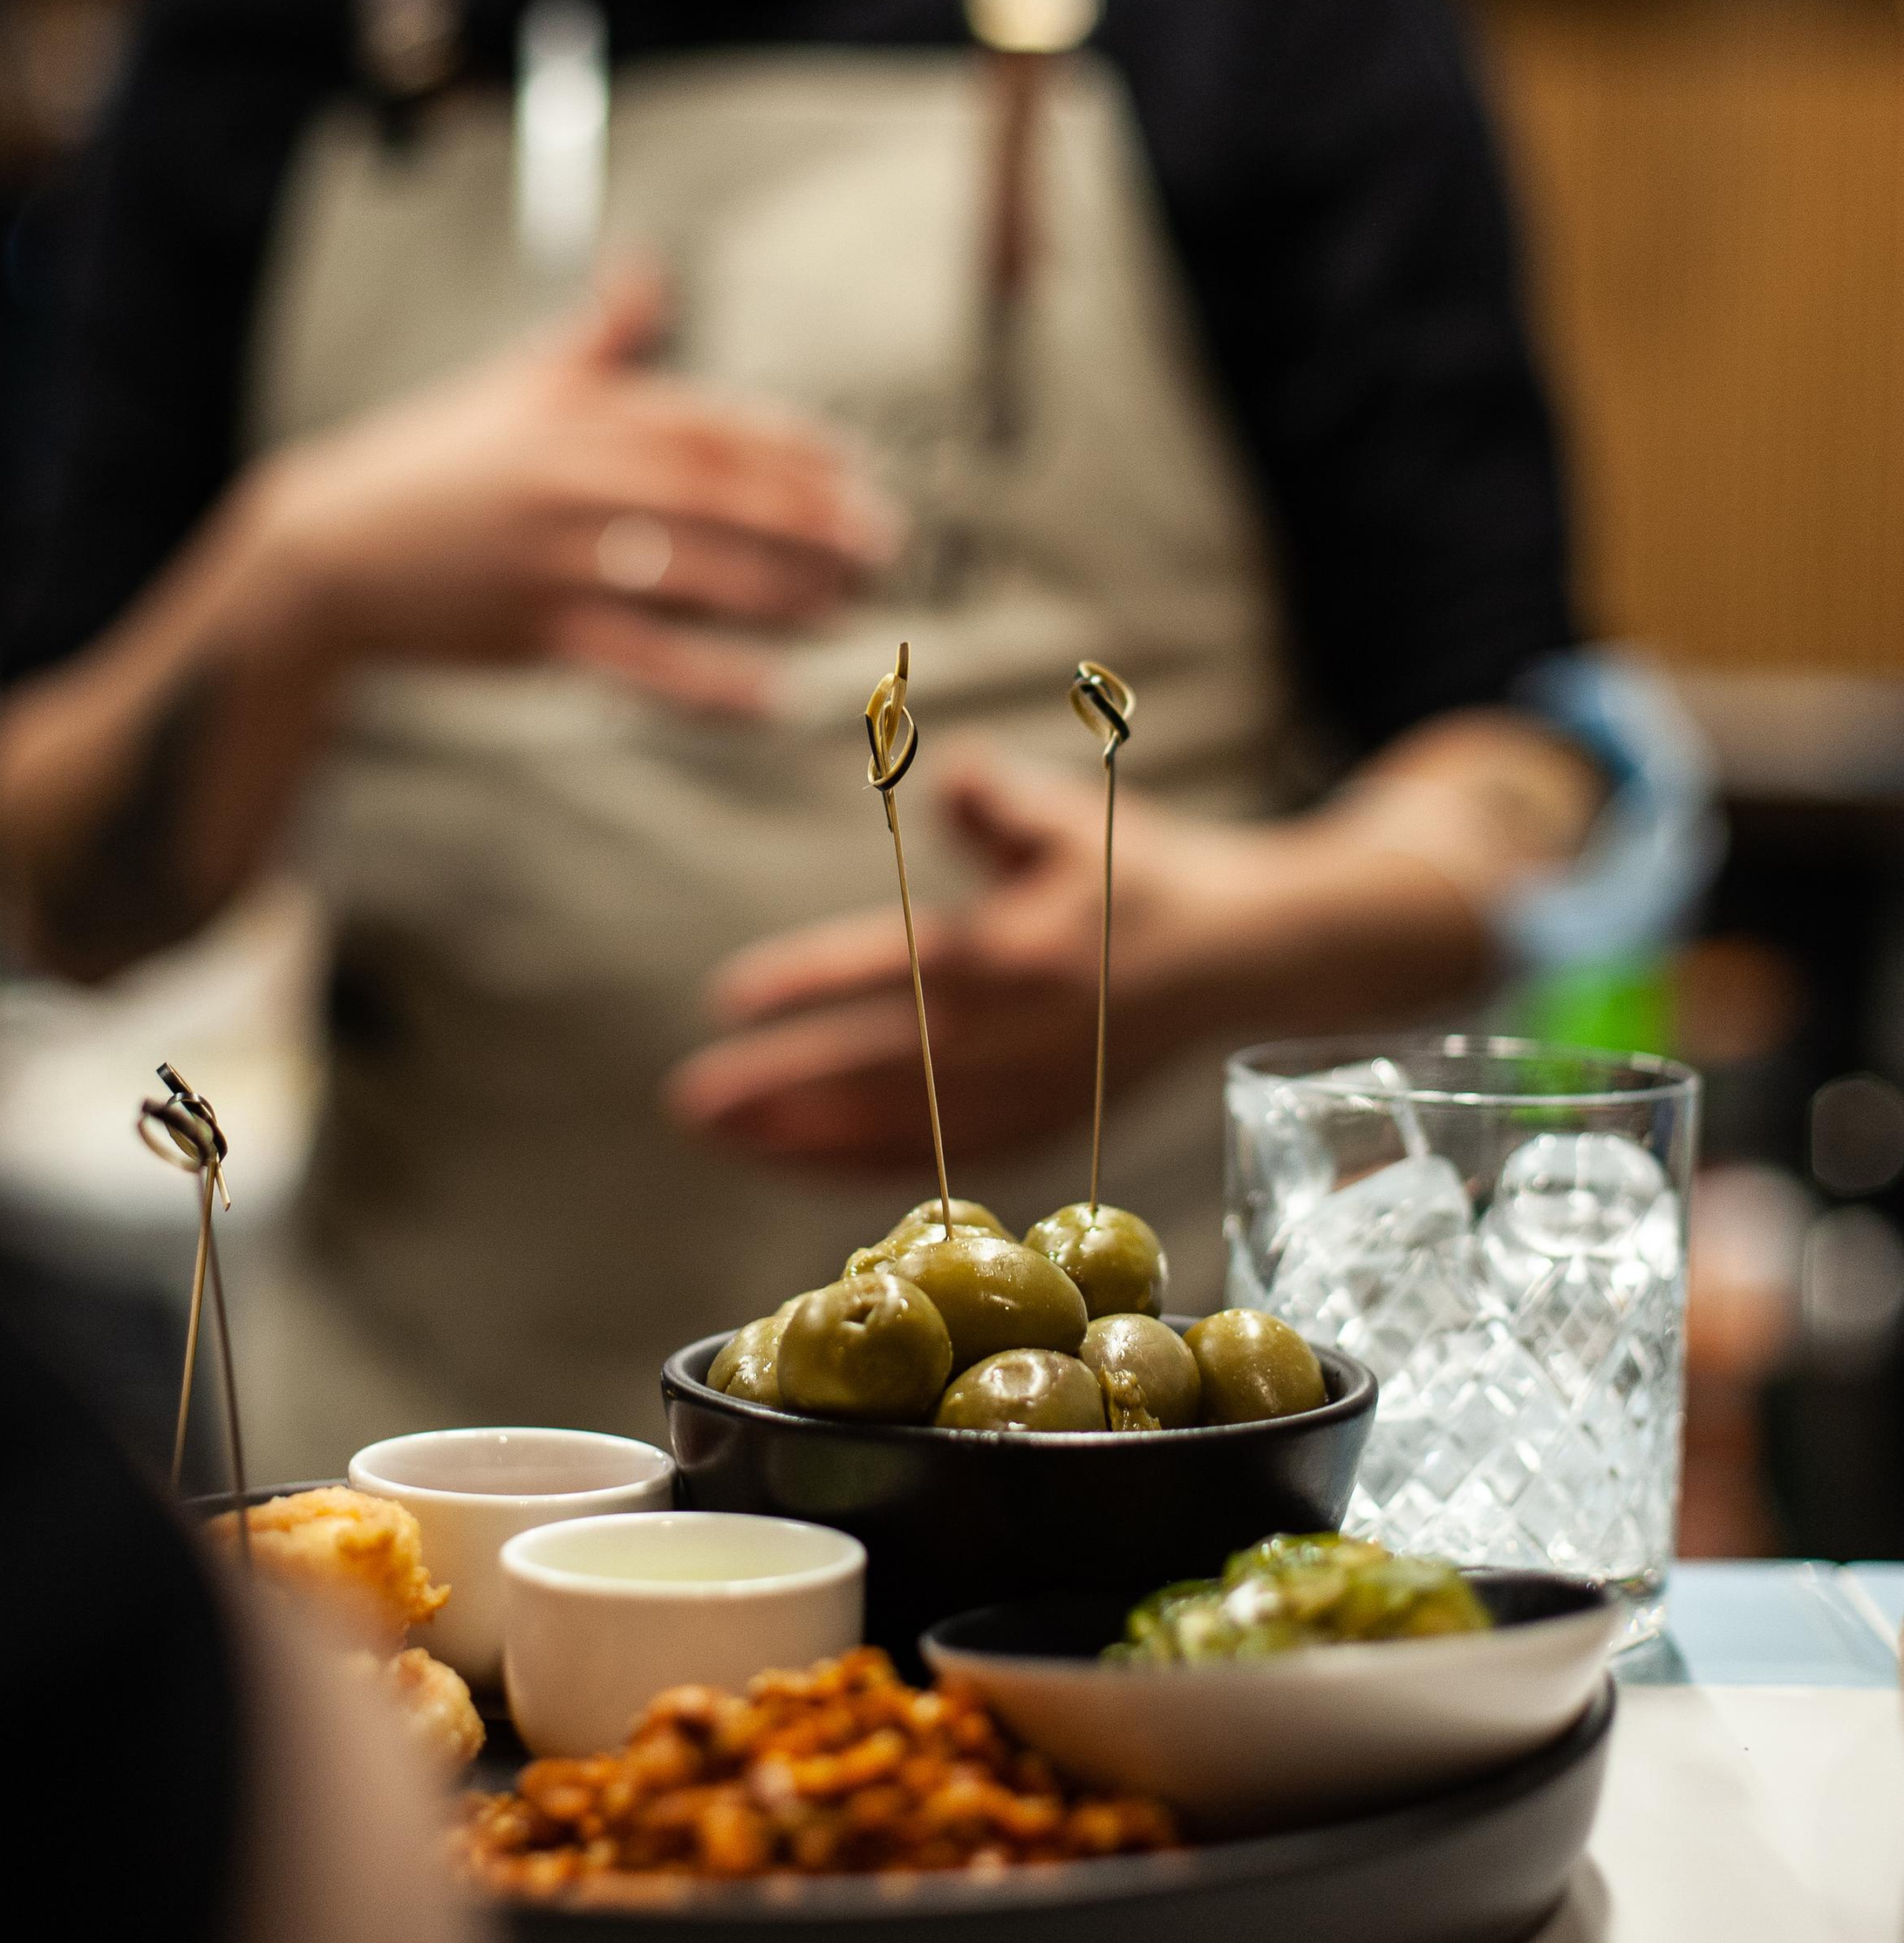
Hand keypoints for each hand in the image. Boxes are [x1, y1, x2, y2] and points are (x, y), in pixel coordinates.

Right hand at [250, 266, 899, 716]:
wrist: (330, 547)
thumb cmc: (437, 463)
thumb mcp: (516, 384)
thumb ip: (600, 337)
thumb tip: (648, 269)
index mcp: (582, 415)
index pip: (712, 427)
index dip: (793, 451)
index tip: (856, 473)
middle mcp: (575, 478)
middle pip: (719, 497)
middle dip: (810, 521)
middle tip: (882, 544)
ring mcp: (554, 555)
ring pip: (693, 575)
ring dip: (780, 593)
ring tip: (844, 607)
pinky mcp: (534, 627)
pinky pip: (639, 658)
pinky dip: (709, 681)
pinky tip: (771, 697)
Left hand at [666, 741, 1279, 1173]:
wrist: (1253, 952)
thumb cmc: (1142, 870)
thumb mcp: (1070, 817)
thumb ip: (992, 800)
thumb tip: (938, 773)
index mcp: (1029, 951)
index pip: (901, 969)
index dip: (811, 984)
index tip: (729, 998)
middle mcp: (1031, 1035)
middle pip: (889, 1073)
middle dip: (785, 1091)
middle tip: (690, 1102)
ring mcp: (1044, 1094)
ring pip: (914, 1135)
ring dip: (810, 1143)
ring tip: (723, 1137)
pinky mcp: (1057, 1131)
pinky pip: (948, 1166)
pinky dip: (872, 1170)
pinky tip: (802, 1164)